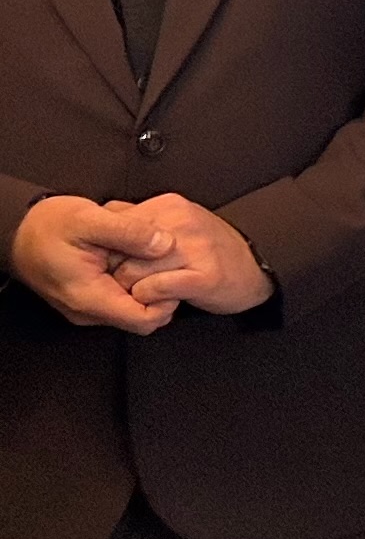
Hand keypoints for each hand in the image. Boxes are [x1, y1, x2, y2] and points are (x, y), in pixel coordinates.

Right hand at [13, 197, 182, 331]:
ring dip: (146, 282)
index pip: (145, 320)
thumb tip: (167, 244)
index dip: (167, 299)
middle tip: (160, 258)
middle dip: (159, 289)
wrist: (18, 231)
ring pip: (134, 307)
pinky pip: (121, 298)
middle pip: (144, 315)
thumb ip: (130, 232)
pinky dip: (133, 280)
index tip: (172, 271)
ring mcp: (89, 308)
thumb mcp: (90, 218)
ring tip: (143, 253)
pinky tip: (131, 256)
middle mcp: (89, 311)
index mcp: (90, 297)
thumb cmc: (49, 225)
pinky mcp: (89, 300)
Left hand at [105, 195, 271, 316]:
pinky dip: (149, 298)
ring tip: (146, 292)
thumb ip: (142, 216)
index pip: (115, 227)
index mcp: (168, 206)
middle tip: (131, 283)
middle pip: (117, 252)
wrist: (258, 266)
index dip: (109, 251)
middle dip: (117, 272)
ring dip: (132, 289)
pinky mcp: (204, 276)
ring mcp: (193, 249)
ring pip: (131, 273)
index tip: (119, 264)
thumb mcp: (176, 220)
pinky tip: (162, 298)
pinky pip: (153, 289)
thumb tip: (105, 210)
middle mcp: (179, 223)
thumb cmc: (209, 249)